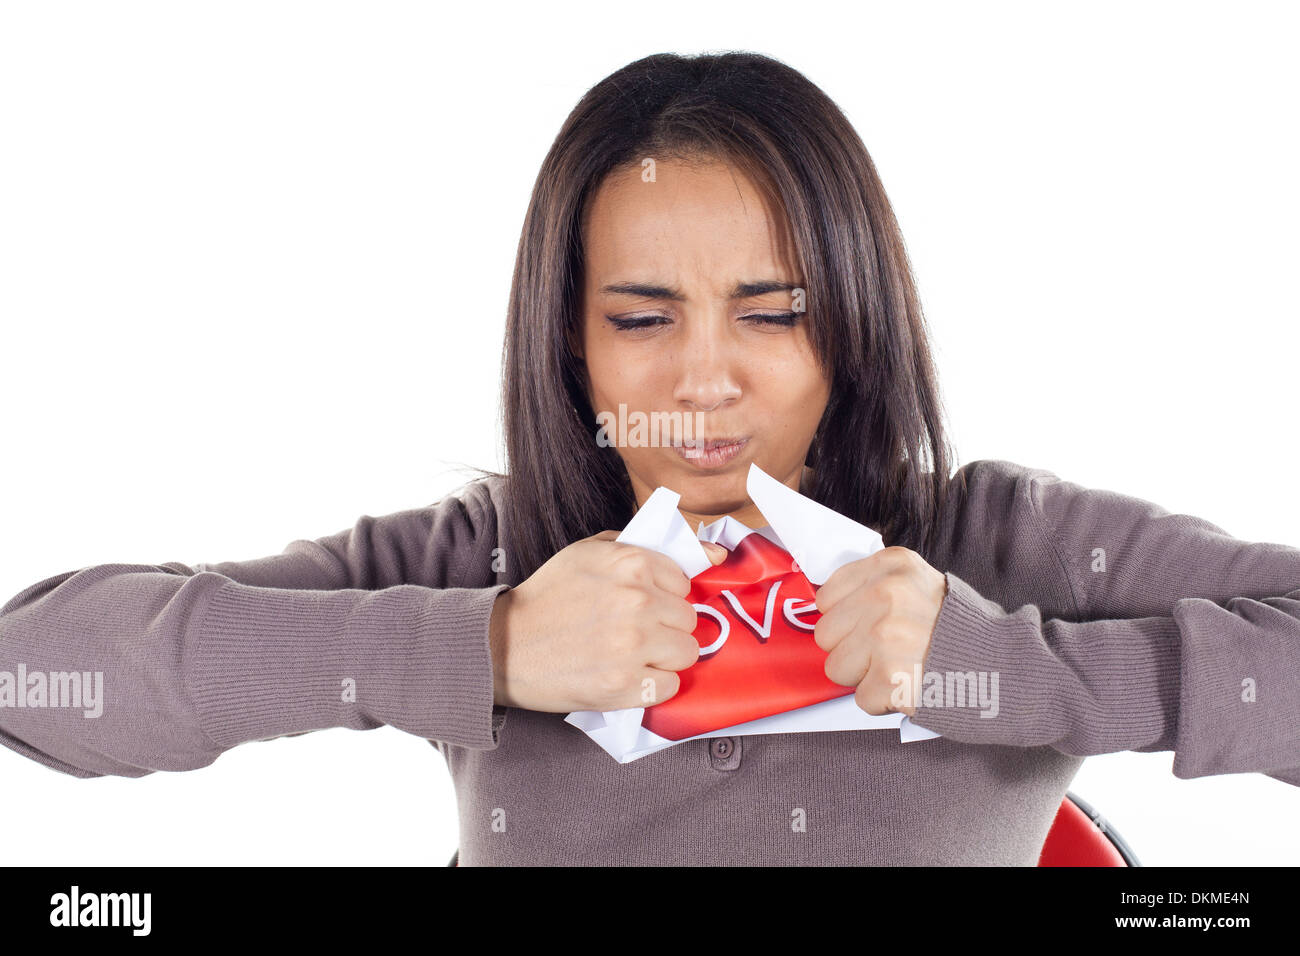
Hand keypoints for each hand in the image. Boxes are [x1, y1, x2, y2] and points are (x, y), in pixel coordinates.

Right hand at [488, 531, 728, 712]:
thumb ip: (648, 546)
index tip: (638, 604)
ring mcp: (632, 645)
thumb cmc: (549, 597)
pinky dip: (650, 686)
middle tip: (630, 632)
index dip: (663, 596)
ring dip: (663, 657)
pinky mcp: (624, 686)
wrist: (502, 645)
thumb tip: (714, 553)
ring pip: (687, 653)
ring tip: (628, 655)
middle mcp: (637, 601)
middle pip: (689, 620)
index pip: (684, 584)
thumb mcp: (590, 552)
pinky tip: (623, 676)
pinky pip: (669, 687)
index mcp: (632, 562)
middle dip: (665, 627)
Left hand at [812, 546, 948, 717]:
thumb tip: (827, 607)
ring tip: (902, 666)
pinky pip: (861, 697)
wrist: (1007, 666)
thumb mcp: (920, 584)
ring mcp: (886, 634)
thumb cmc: (961, 631)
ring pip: (836, 668)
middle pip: (826, 634)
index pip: (827, 597)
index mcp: (892, 566)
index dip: (845, 619)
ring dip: (866, 676)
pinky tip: (911, 685)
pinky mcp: (890, 675)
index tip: (869, 625)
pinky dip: (884, 701)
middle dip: (853, 649)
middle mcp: (886, 595)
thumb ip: (876, 586)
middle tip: (891, 650)